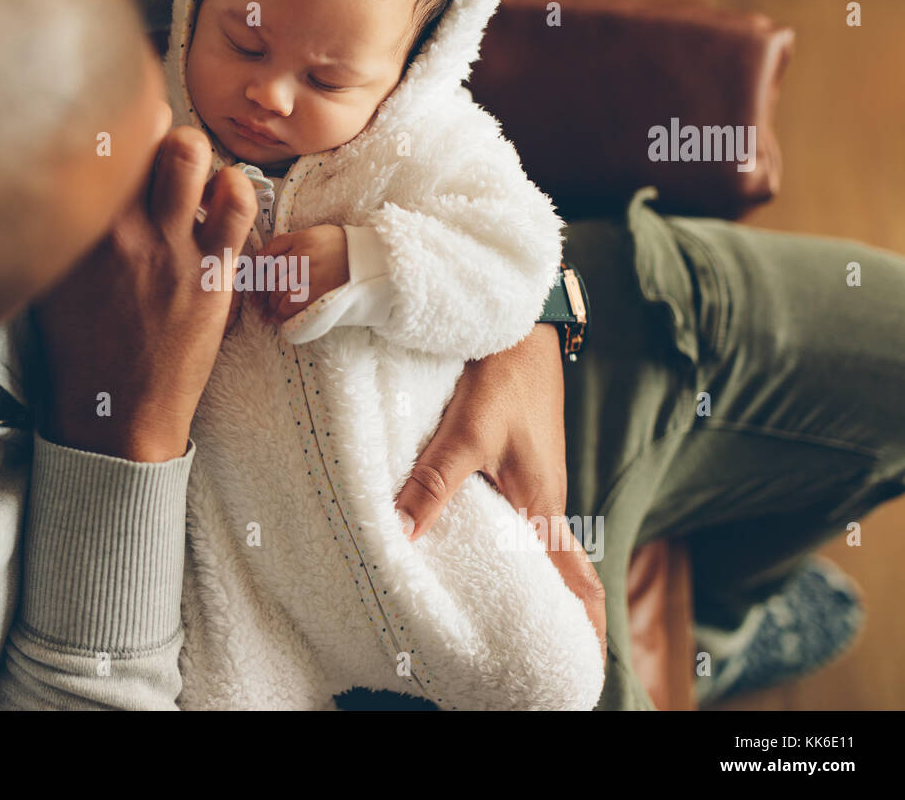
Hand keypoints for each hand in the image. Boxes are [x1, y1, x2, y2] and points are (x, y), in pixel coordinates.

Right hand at [32, 126, 256, 461]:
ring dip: (196, 154)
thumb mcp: (47, 282)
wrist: (115, 414)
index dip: (118, 117)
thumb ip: (54, 230)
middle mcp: (118, 228)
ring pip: (190, 153)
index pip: (96, 140)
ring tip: (193, 179)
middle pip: (144, 130)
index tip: (125, 126)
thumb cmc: (79, 349)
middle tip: (163, 155)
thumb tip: (55, 181)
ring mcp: (168, 248)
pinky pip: (236, 200)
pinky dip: (234, 188)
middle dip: (159, 129)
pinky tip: (222, 205)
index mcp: (72, 229)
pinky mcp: (212, 273)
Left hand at [255, 224, 348, 322]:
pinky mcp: (319, 291)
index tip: (249, 280)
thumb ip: (291, 242)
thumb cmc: (340, 246)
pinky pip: (292, 304)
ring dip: (270, 304)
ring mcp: (311, 273)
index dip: (255, 269)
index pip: (268, 253)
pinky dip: (282, 313)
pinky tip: (278, 317)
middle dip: (260, 290)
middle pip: (271, 275)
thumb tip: (265, 258)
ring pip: (279, 290)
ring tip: (267, 312)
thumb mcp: (314, 234)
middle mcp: (303, 255)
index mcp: (301, 239)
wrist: (368, 257)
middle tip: (256, 301)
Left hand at [393, 324, 606, 661]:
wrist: (518, 322)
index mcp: (543, 505)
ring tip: (492, 612)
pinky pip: (511, 513)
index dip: (583, 623)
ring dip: (520, 575)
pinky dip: (499, 539)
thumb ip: (434, 484)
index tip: (586, 665)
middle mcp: (543, 499)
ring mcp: (531, 480)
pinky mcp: (515, 460)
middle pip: (551, 570)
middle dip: (546, 611)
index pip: (575, 580)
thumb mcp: (466, 432)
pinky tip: (467, 543)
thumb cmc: (503, 375)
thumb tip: (401, 535)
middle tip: (528, 651)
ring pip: (528, 542)